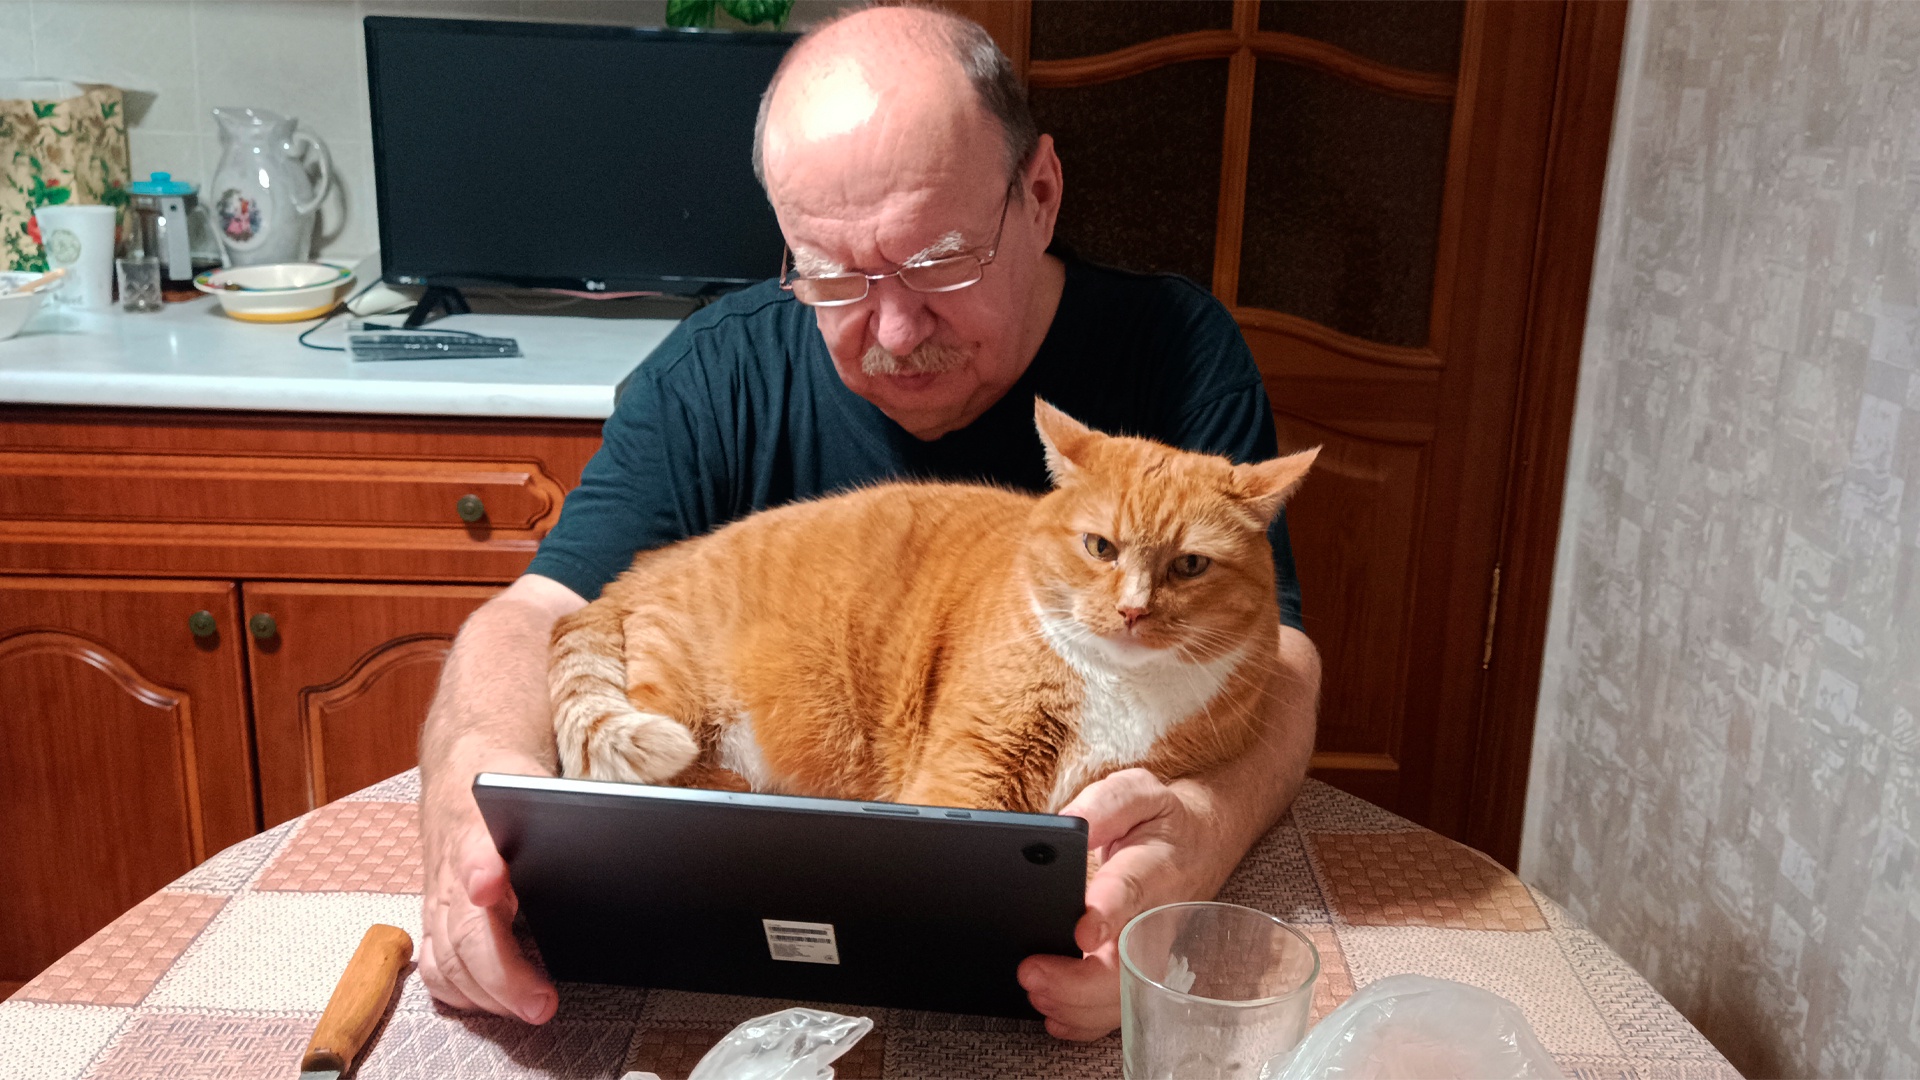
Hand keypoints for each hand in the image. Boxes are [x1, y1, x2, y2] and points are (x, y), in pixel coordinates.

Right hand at [419, 751, 557, 1023]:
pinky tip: (492, 1005)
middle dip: (502, 975)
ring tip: (532, 1010)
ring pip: (449, 961)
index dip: (481, 871)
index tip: (489, 886)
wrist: (461, 777)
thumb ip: (564, 811)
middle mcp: (453, 873)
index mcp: (480, 832)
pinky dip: (461, 994)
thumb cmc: (509, 785)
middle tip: (542, 1003)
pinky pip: (436, 968)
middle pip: (466, 933)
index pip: (475, 853)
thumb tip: (612, 839)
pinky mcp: (435, 920)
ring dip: (488, 995)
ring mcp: (440, 901)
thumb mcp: (537, 784)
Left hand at [1016, 768, 1235, 1040]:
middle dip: (1076, 979)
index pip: (1131, 890)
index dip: (1107, 913)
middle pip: (1124, 963)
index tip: (1082, 931)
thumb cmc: (1162, 819)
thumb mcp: (1137, 791)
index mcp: (1153, 865)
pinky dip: (1085, 1021)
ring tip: (1034, 991)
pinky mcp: (1143, 967)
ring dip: (1076, 1005)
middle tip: (1030, 971)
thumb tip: (1064, 823)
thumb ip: (1102, 804)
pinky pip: (1118, 1007)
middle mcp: (1155, 916)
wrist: (1203, 842)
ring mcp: (1151, 949)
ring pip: (1121, 996)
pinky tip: (1055, 1015)